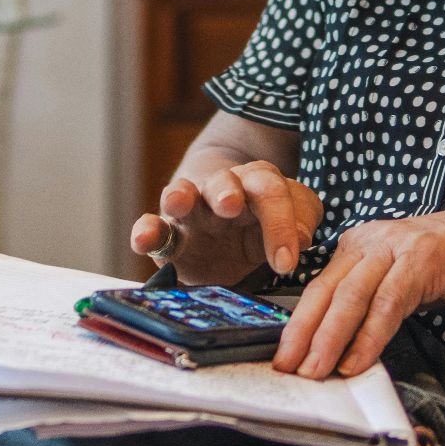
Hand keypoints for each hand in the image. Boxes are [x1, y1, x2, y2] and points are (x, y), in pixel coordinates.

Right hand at [129, 160, 323, 287]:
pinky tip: (142, 240)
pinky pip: (154, 229)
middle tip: (231, 204)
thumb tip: (302, 238)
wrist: (227, 224)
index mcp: (257, 184)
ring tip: (178, 202)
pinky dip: (146, 232)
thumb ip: (300, 220)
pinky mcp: (169, 236)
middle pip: (223, 184)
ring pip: (181, 194)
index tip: (287, 262)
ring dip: (180, 196)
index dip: (280, 224)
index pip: (271, 192)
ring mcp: (191, 211)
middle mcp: (221, 191)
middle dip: (226, 192)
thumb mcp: (290, 217)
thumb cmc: (263, 220)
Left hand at [272, 206, 444, 379]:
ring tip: (317, 371)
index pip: (317, 288)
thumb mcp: (396, 281)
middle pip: (326, 291)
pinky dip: (370, 335)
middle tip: (288, 369)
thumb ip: (368, 304)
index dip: (297, 325)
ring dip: (331, 338)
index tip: (282, 359)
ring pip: (352, 296)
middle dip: (302, 333)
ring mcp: (396, 248)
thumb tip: (336, 349)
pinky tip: (358, 360)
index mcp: (357, 247)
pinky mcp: (423, 260)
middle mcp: (370, 242)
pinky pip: (388, 303)